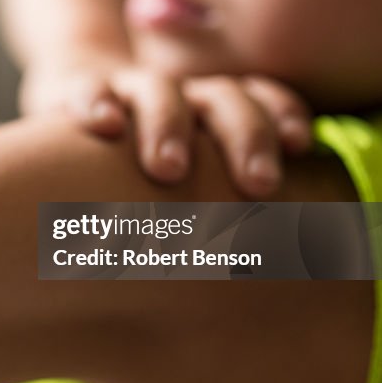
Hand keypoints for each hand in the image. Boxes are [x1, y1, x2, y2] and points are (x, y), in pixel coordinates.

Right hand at [20, 61, 313, 197]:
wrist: (81, 105)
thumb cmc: (147, 168)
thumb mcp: (195, 184)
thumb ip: (232, 213)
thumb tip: (288, 292)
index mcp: (219, 114)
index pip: (263, 102)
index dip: (284, 116)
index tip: (299, 146)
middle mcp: (183, 98)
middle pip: (225, 99)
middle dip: (247, 136)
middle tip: (260, 186)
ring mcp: (133, 92)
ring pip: (158, 92)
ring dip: (169, 126)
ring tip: (171, 170)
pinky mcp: (83, 92)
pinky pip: (89, 90)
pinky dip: (98, 103)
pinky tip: (105, 125)